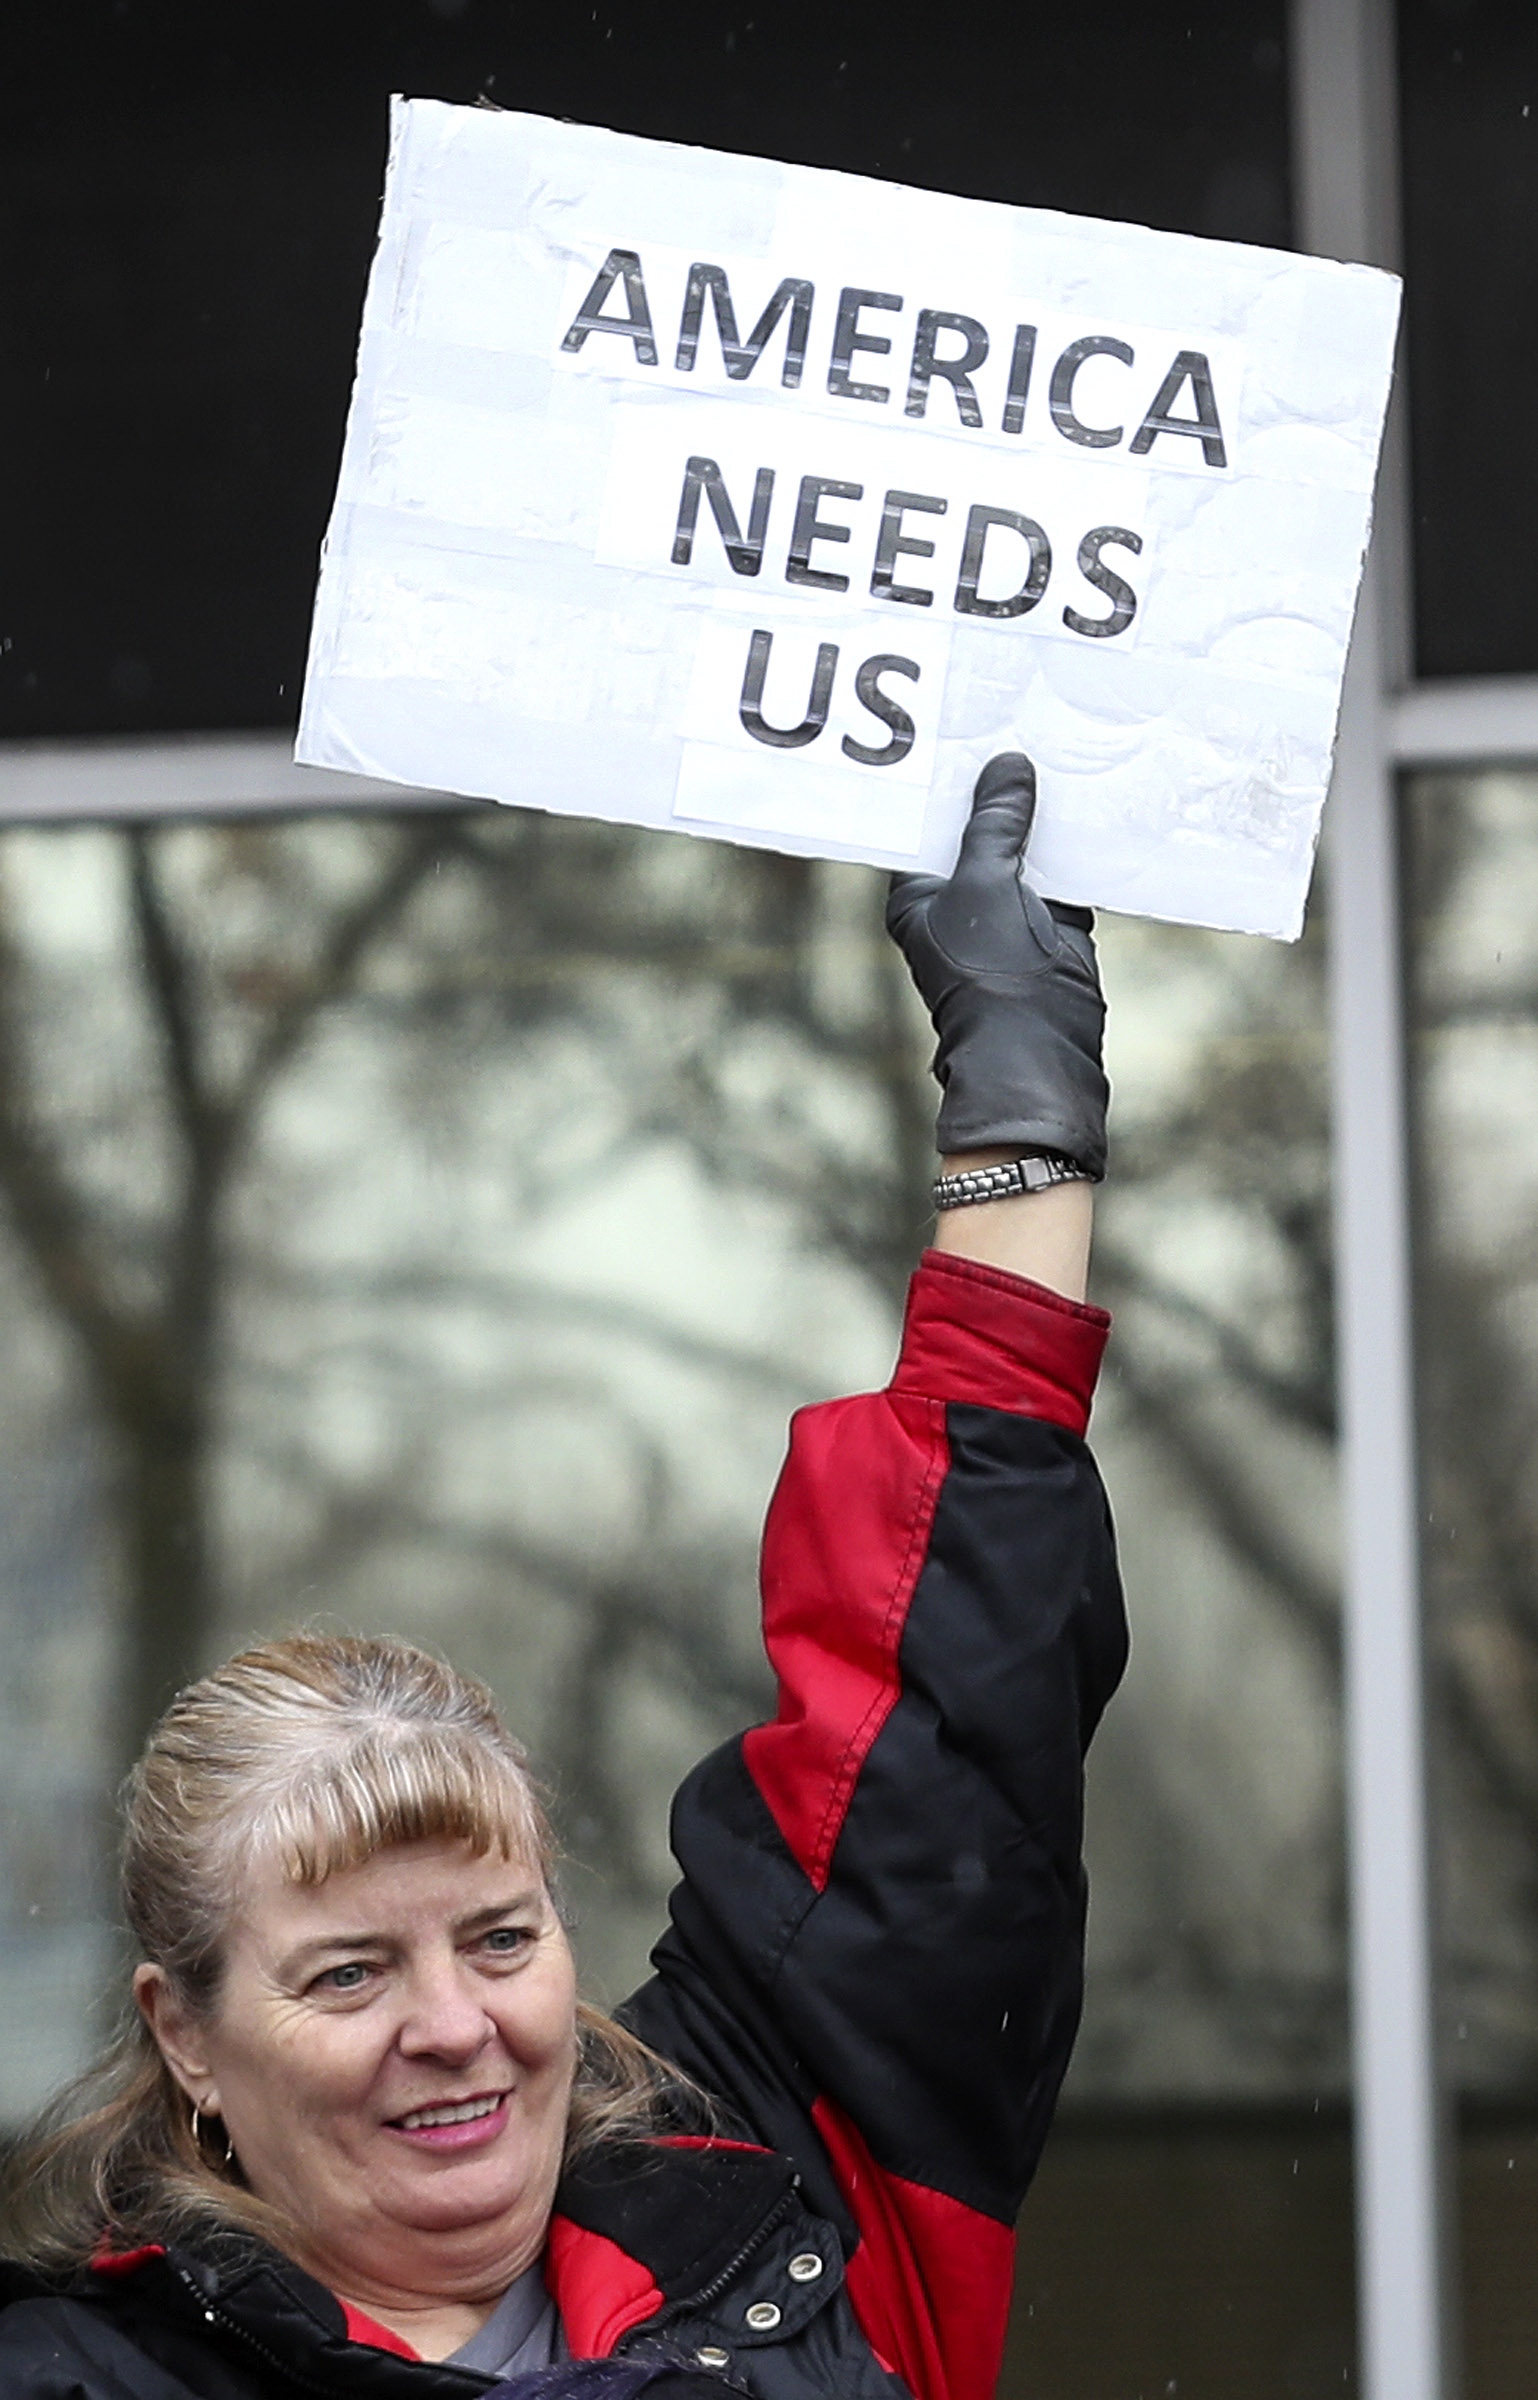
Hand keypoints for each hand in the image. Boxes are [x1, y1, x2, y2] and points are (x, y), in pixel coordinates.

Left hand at [886, 753, 1108, 1174]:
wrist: (1040, 1062)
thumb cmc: (992, 979)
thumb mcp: (986, 888)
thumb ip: (994, 826)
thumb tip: (1007, 767)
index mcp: (917, 893)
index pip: (928, 818)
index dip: (951, 775)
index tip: (975, 722)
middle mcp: (957, 899)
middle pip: (981, 828)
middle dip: (1004, 787)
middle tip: (1028, 720)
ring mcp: (1006, 912)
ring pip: (1026, 848)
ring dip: (1045, 813)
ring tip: (1066, 747)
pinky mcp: (1051, 925)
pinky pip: (1064, 872)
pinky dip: (1078, 844)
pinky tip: (1098, 799)